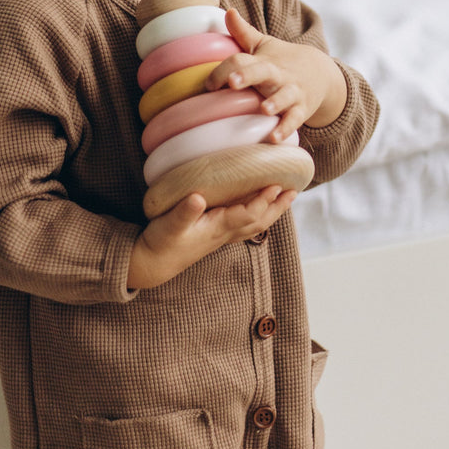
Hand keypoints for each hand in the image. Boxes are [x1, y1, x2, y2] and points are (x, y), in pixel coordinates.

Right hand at [127, 185, 296, 288]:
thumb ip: (184, 212)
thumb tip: (198, 198)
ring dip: (272, 212)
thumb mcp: (169, 225)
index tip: (276, 185)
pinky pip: (245, 225)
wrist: (153, 264)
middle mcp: (224, 233)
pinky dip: (258, 215)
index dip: (263, 200)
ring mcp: (222, 236)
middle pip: (259, 221)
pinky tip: (259, 208)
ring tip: (285, 197)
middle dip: (277, 207)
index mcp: (217, 228)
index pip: (248, 214)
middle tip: (294, 191)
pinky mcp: (216, 236)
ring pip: (255, 224)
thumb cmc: (161, 243)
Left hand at [204, 9, 346, 143]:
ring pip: (284, 97)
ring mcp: (292, 92)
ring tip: (264, 109)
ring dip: (275, 102)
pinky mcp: (302, 109)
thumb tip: (227, 11)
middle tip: (233, 82)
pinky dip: (286, 128)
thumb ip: (243, 32)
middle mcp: (277, 75)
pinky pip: (295, 119)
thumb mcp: (264, 45)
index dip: (224, 69)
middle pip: (262, 72)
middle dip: (248, 75)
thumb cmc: (282, 61)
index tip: (208, 84)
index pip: (241, 59)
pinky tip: (274, 139)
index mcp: (263, 60)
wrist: (321, 73)